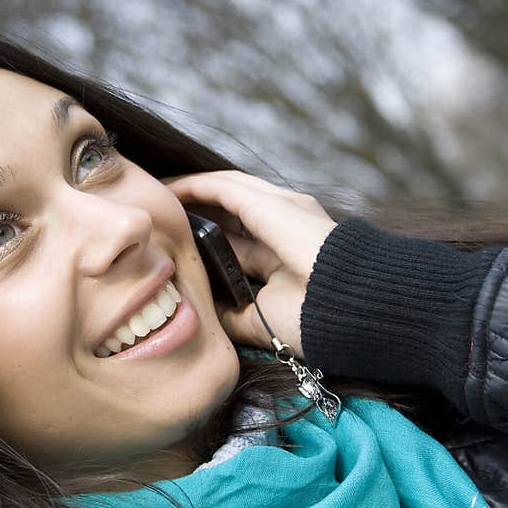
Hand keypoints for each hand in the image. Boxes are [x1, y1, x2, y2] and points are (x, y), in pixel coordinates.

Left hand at [161, 170, 337, 359]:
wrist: (352, 309)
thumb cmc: (316, 320)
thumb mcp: (262, 319)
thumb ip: (233, 313)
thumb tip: (203, 312)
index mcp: (283, 253)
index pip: (237, 236)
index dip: (205, 236)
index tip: (174, 242)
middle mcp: (283, 224)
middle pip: (228, 208)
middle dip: (194, 209)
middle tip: (157, 213)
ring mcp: (280, 207)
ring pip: (224, 190)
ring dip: (188, 193)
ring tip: (155, 197)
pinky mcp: (270, 202)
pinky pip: (222, 187)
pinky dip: (193, 187)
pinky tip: (168, 191)